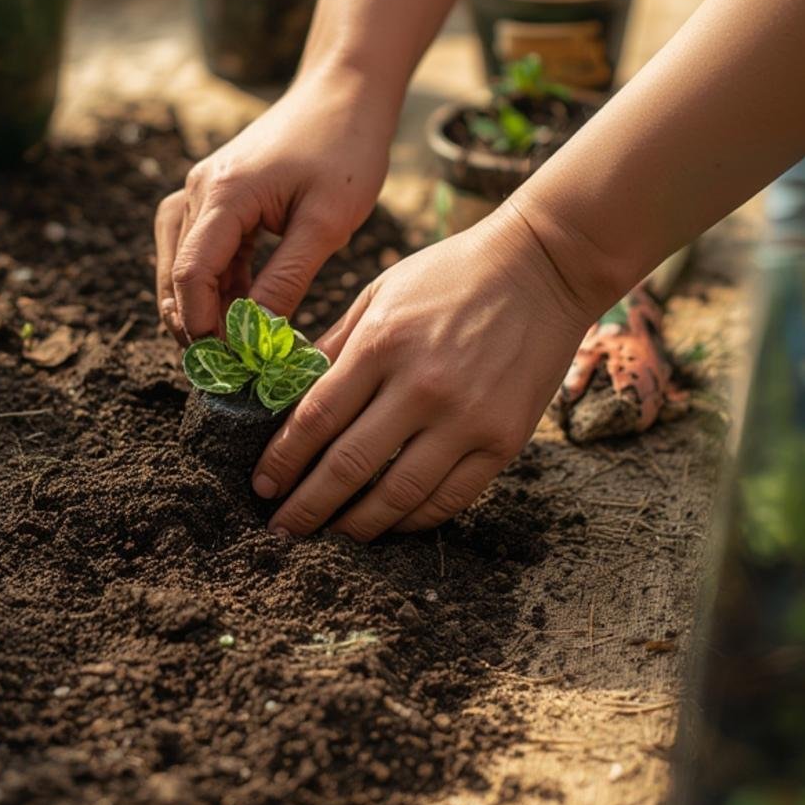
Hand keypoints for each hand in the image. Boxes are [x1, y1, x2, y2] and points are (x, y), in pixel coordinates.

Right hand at [155, 71, 395, 341]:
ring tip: (229, 346)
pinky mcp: (216, 194)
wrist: (343, 91)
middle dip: (193, 323)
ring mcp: (202, 190)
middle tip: (226, 368)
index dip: (202, 325)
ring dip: (199, 306)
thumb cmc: (344, 149)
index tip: (228, 363)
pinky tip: (241, 310)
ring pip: (180, 263)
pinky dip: (215, 283)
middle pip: (175, 273)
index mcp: (224, 195)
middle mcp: (199, 190)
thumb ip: (288, 279)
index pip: (192, 274)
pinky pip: (200, 248)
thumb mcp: (326, 223)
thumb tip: (257, 335)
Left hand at [252, 206, 594, 539]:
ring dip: (356, 525)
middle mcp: (422, 387)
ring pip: (397, 495)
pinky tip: (388, 523)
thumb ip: (335, 346)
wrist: (543, 268)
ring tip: (329, 537)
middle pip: (348, 466)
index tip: (261, 486)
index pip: (316, 419)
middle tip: (281, 530)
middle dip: (307, 506)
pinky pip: (449, 498)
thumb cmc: (451, 276)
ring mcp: (466, 419)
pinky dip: (412, 519)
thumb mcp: (380, 293)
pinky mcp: (503, 440)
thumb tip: (285, 393)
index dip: (282, 460)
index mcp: (382, 344)